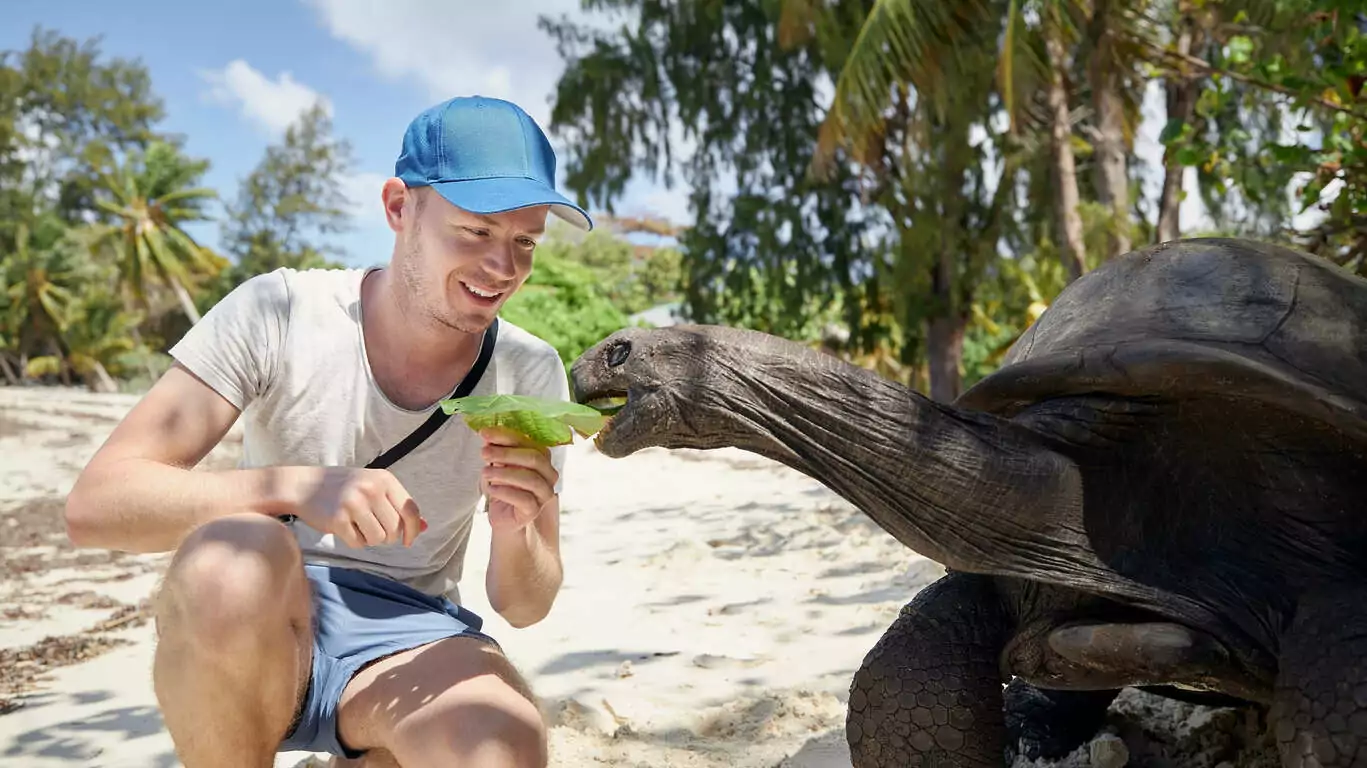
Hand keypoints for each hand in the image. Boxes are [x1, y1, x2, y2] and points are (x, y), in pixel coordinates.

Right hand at [292, 467, 425, 548]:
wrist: (303, 486)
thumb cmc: (344, 488)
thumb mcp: (373, 488)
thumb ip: (397, 506)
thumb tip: (425, 527)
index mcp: (384, 479)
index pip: (410, 510)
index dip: (413, 530)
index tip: (408, 541)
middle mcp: (371, 488)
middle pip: (394, 529)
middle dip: (387, 537)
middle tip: (372, 529)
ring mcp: (354, 503)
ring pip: (378, 539)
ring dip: (369, 539)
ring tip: (357, 526)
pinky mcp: (338, 519)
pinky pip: (358, 543)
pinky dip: (354, 541)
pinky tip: (344, 528)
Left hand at [479, 428, 558, 532]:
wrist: (503, 515)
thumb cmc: (504, 486)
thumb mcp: (499, 464)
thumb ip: (497, 450)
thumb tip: (488, 434)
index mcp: (542, 458)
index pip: (529, 442)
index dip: (507, 436)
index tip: (485, 433)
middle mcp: (549, 475)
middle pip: (534, 459)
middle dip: (506, 454)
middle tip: (484, 452)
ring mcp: (544, 494)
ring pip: (531, 479)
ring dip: (505, 473)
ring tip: (485, 472)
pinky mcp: (535, 510)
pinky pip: (524, 499)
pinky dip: (505, 491)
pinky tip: (491, 489)